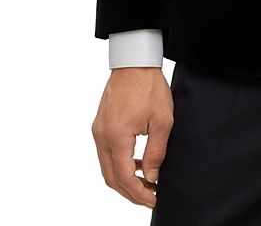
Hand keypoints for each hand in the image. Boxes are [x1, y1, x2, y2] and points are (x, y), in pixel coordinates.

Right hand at [91, 67, 173, 208]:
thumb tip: (152, 177)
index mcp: (116, 136)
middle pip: (111, 178)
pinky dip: (120, 163)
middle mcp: (102, 136)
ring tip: (147, 182)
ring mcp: (98, 130)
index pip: (124, 177)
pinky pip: (107, 153)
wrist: (134, 61)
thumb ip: (156, 152)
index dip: (138, 194)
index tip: (154, 198)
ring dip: (125, 179)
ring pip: (107, 167)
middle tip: (150, 196)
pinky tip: (138, 162)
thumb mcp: (162, 119)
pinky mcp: (100, 125)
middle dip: (130, 192)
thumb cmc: (149, 86)